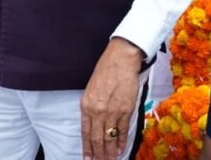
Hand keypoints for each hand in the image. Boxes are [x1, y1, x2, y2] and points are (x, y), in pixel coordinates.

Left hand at [80, 37, 143, 159]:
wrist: (121, 60)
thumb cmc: (105, 70)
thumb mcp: (90, 89)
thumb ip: (90, 107)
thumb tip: (93, 123)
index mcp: (86, 105)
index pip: (85, 132)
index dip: (87, 147)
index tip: (87, 158)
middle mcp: (97, 111)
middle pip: (97, 139)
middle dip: (98, 154)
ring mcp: (112, 112)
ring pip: (110, 138)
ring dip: (110, 152)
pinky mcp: (126, 110)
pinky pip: (122, 130)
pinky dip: (121, 142)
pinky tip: (120, 149)